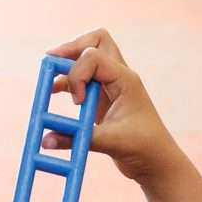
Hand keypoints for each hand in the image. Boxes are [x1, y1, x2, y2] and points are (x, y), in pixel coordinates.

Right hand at [47, 29, 180, 183]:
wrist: (156, 161)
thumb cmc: (143, 148)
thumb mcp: (110, 142)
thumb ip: (76, 138)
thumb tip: (45, 141)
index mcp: (125, 80)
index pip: (94, 56)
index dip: (78, 74)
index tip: (79, 103)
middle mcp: (119, 76)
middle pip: (95, 40)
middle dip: (71, 48)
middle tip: (51, 61)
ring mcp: (111, 85)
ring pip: (88, 56)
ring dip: (68, 63)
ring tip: (50, 78)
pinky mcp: (103, 98)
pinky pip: (83, 77)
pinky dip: (67, 80)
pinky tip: (54, 91)